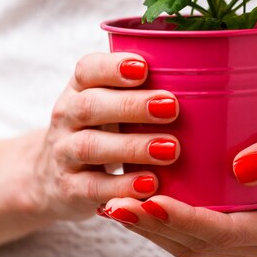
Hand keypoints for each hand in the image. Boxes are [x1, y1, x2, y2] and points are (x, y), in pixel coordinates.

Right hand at [26, 52, 179, 221]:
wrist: (53, 176)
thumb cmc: (100, 129)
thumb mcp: (110, 104)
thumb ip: (141, 90)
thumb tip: (202, 86)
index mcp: (79, 88)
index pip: (87, 69)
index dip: (113, 67)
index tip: (144, 68)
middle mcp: (67, 116)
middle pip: (90, 105)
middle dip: (131, 105)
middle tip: (172, 107)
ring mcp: (63, 153)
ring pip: (91, 145)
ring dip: (133, 147)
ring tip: (171, 149)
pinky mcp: (68, 189)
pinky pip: (93, 187)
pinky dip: (122, 186)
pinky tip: (151, 184)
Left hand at [99, 111, 256, 256]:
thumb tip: (242, 168)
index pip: (225, 233)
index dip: (185, 220)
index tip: (149, 200)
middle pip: (200, 244)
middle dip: (155, 225)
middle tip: (115, 204)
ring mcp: (248, 238)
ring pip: (191, 244)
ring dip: (151, 227)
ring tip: (114, 205)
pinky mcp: (236, 225)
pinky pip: (194, 232)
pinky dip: (163, 219)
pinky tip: (136, 199)